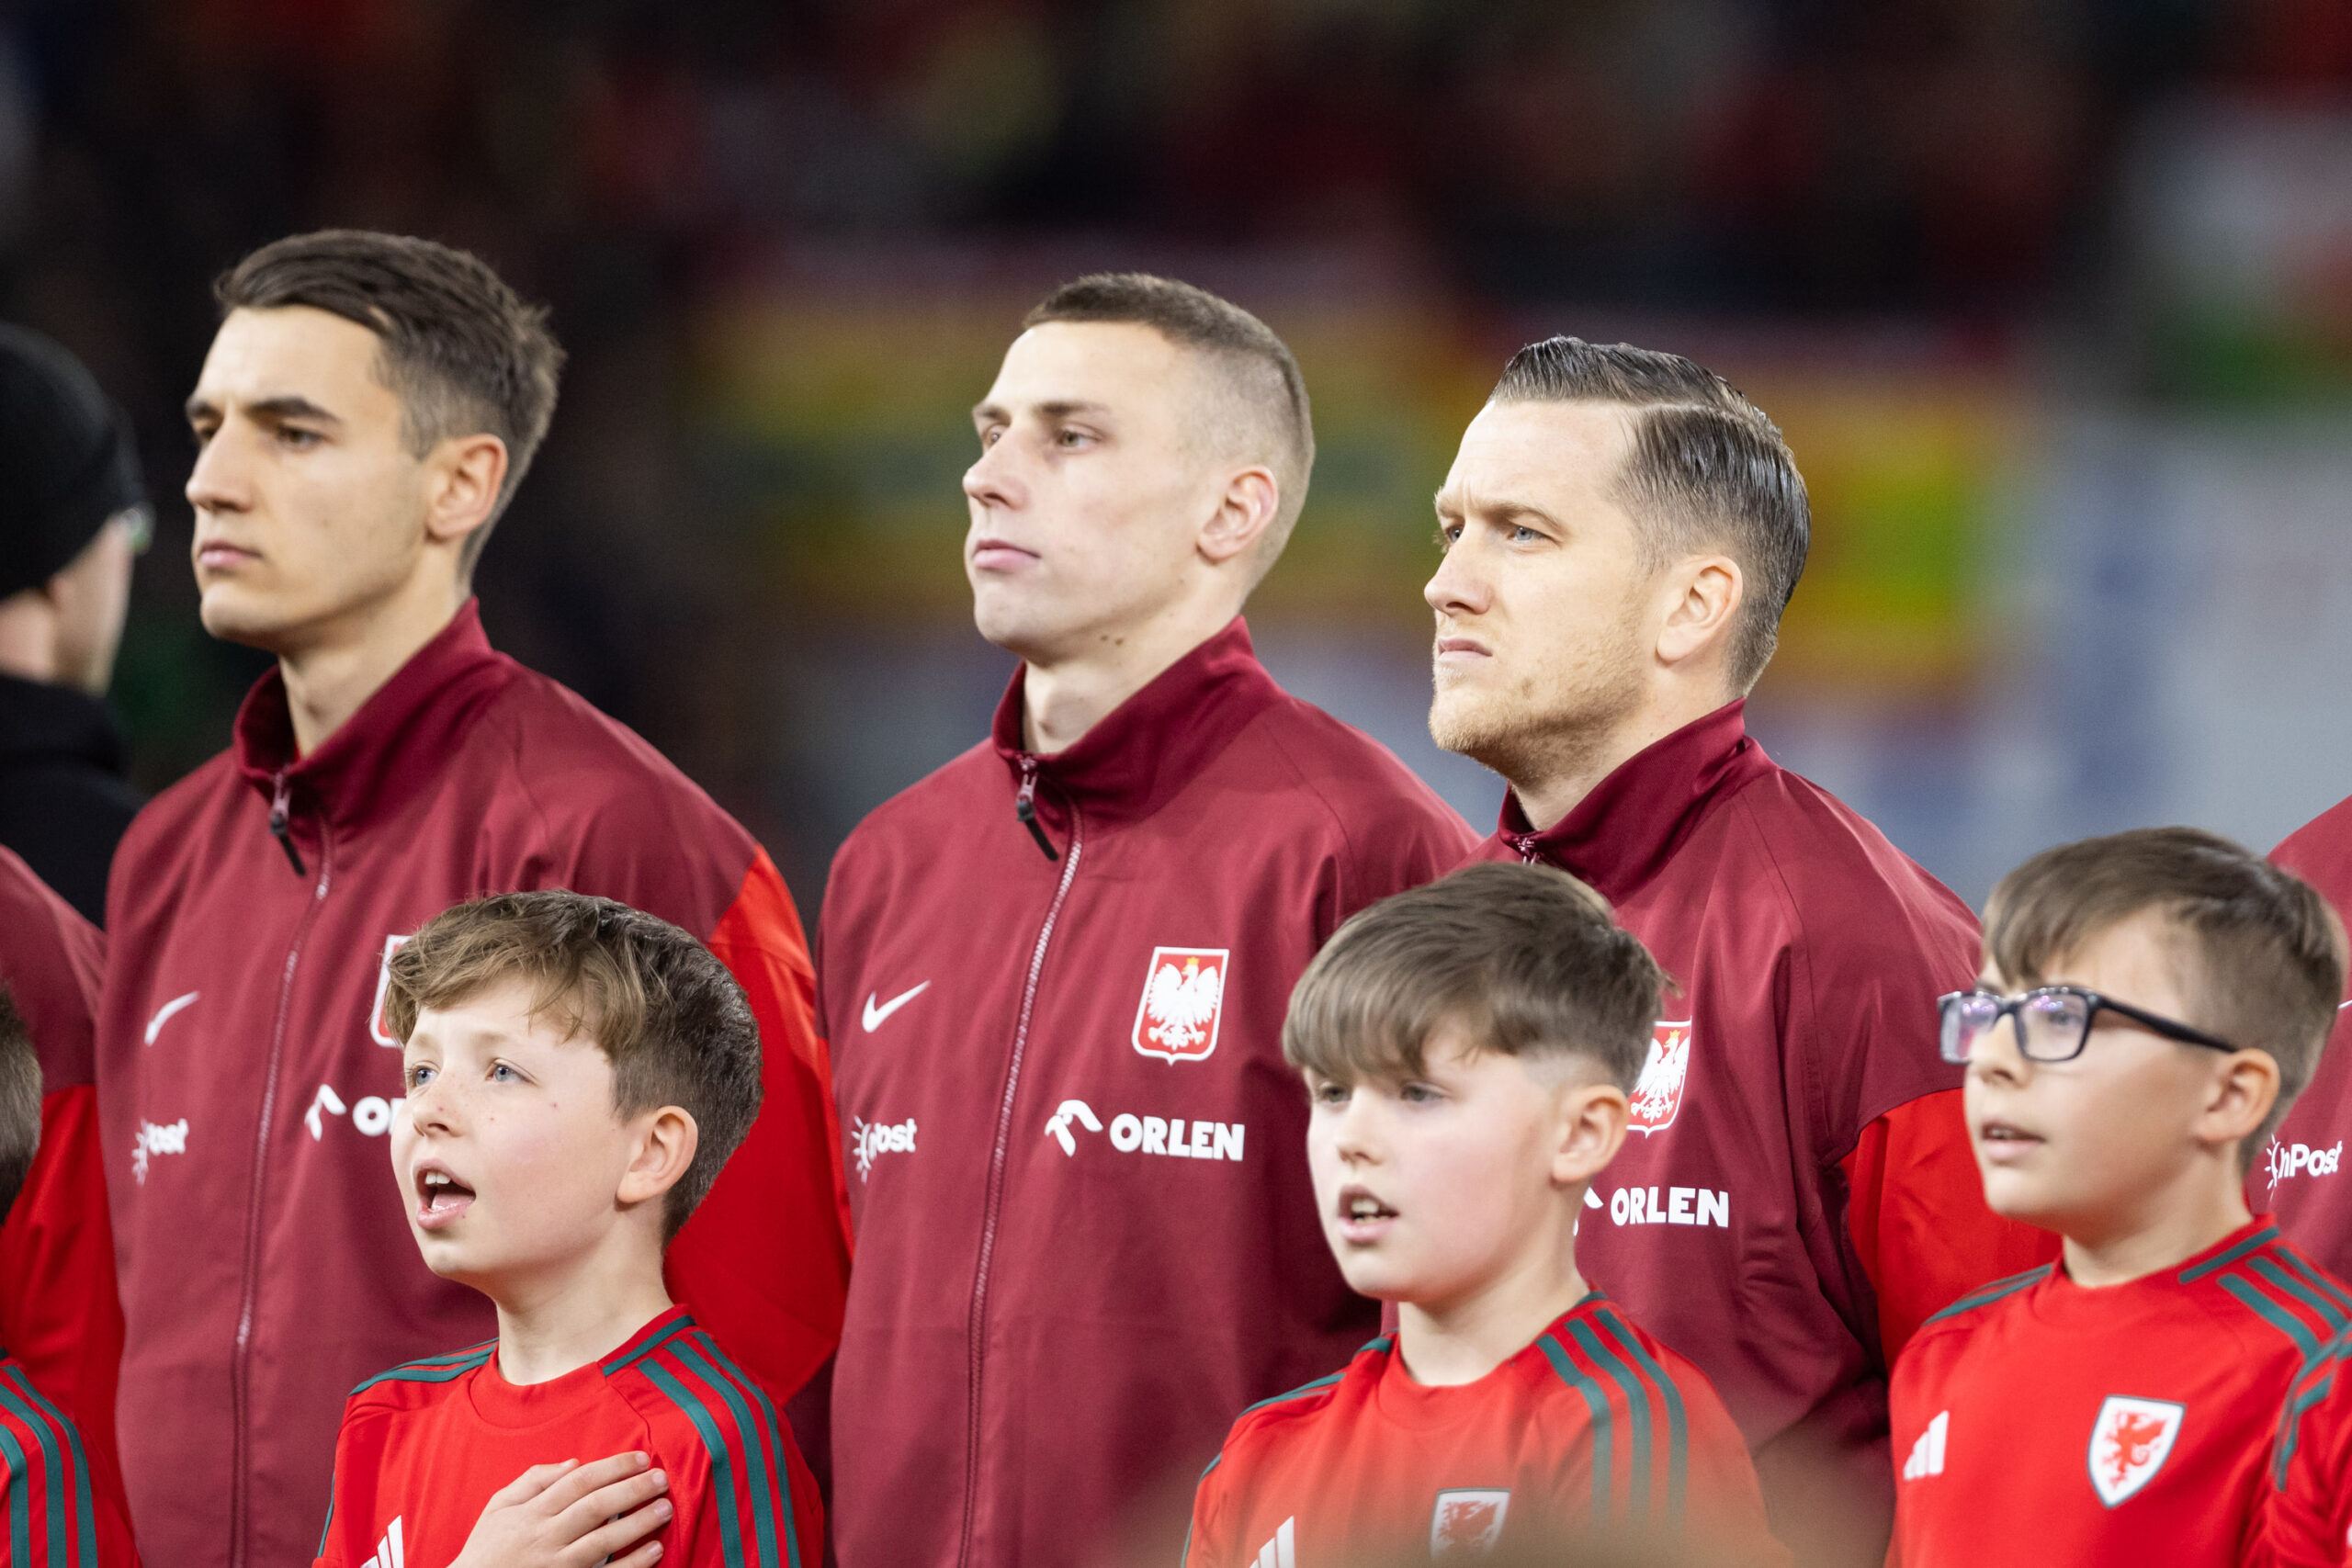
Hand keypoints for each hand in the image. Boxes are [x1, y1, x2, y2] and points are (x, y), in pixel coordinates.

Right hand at [449, 1452, 673, 1567]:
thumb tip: (574, 1462)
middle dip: (633, 1489)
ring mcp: (556, 1566)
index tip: (641, 1458)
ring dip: (638, 1523)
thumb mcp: (498, 1507)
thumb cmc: (487, 1548)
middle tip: (662, 1478)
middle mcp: (545, 1537)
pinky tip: (653, 1550)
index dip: (613, 1467)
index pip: (579, 1482)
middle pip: (596, 1507)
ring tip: (665, 1508)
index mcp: (532, 1513)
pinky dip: (631, 1564)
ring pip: (604, 1540)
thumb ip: (533, 1481)